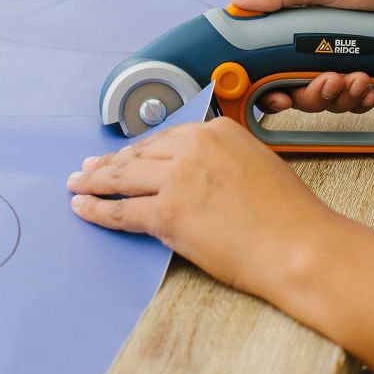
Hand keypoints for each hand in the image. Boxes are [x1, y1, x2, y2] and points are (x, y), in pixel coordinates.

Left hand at [67, 117, 339, 295]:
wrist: (297, 243)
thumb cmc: (288, 212)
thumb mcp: (257, 163)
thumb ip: (221, 159)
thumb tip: (195, 174)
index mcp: (217, 130)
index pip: (166, 138)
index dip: (140, 149)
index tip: (124, 154)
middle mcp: (194, 147)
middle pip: (140, 154)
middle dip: (109, 162)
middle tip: (88, 167)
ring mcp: (178, 179)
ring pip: (123, 178)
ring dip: (94, 182)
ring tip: (77, 185)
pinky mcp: (167, 213)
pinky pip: (122, 211)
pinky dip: (98, 211)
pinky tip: (84, 209)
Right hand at [234, 0, 373, 114]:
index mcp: (291, 27)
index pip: (263, 65)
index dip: (263, 88)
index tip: (276, 98)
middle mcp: (308, 49)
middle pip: (292, 91)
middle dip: (311, 94)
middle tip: (331, 81)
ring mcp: (334, 65)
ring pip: (322, 101)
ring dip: (339, 96)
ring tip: (361, 77)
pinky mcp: (360, 78)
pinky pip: (351, 103)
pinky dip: (361, 99)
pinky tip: (373, 87)